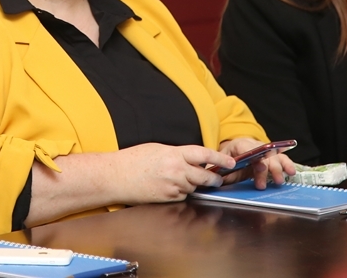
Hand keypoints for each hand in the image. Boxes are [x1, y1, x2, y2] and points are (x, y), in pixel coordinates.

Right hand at [112, 143, 234, 203]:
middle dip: (213, 178)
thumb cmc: (132, 160)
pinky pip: (182, 195)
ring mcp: (172, 186)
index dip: (220, 159)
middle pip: (204, 176)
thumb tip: (190, 158)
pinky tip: (169, 186)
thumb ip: (176, 153)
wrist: (116, 176)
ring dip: (193, 184)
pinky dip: (181, 192)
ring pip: (193, 187)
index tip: (230, 162)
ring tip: (180, 179)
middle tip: (217, 179)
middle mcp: (176, 170)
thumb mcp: (157, 149)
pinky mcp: (168, 198)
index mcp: (174, 154)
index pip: (204, 154)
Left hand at [218, 137, 295, 188]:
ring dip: (279, 167)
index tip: (261, 167)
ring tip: (279, 180)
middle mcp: (254, 145)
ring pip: (275, 155)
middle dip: (269, 167)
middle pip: (264, 153)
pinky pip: (281, 158)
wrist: (232, 153)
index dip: (256, 158)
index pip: (248, 148)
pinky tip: (291, 172)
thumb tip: (215, 179)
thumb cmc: (226, 160)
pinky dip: (287, 164)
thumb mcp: (219, 165)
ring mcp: (264, 150)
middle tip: (270, 182)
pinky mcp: (271, 157)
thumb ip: (218, 172)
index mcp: (238, 145)